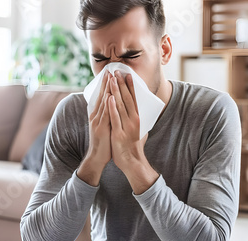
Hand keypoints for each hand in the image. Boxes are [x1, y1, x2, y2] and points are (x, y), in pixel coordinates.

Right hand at [78, 71, 112, 185]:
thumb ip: (108, 116)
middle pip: (101, 96)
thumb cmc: (104, 143)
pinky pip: (105, 114)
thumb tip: (113, 108)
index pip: (102, 96)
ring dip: (107, 90)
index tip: (110, 73)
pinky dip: (107, 105)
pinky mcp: (100, 128)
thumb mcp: (105, 126)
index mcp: (98, 115)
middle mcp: (96, 116)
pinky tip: (109, 96)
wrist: (97, 158)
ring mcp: (97, 122)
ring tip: (110, 78)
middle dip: (106, 82)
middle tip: (110, 69)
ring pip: (103, 102)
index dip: (106, 84)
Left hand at [108, 71, 158, 193]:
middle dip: (121, 84)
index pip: (134, 98)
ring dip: (116, 91)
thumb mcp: (137, 129)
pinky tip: (110, 97)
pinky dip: (112, 107)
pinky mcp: (119, 133)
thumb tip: (138, 111)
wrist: (131, 162)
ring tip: (112, 79)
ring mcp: (126, 126)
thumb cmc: (133, 146)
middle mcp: (133, 120)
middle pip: (127, 98)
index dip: (130, 85)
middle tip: (117, 71)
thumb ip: (136, 119)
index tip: (127, 74)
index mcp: (137, 118)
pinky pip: (115, 118)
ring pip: (121, 105)